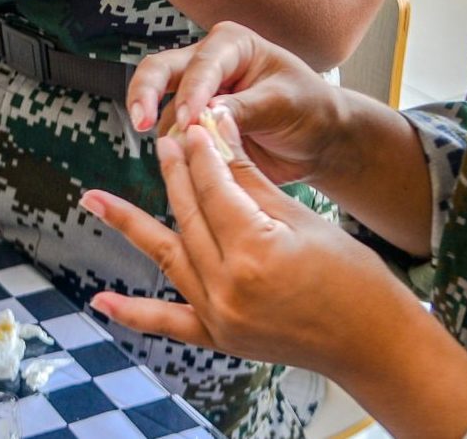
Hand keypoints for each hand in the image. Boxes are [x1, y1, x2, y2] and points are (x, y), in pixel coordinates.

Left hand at [80, 124, 426, 381]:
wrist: (374, 343)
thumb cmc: (354, 279)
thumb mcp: (302, 219)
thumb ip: (251, 180)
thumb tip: (217, 133)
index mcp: (254, 253)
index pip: (214, 189)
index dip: (202, 153)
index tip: (195, 125)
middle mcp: (228, 288)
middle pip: (189, 216)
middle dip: (175, 174)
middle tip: (164, 142)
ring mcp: (220, 317)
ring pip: (170, 256)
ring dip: (132, 225)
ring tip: (92, 198)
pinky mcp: (220, 338)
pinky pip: (168, 322)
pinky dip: (134, 313)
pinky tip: (102, 301)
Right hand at [124, 21, 354, 185]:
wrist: (317, 141)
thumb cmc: (308, 109)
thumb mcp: (283, 103)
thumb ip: (246, 107)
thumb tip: (207, 114)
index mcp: (231, 45)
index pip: (201, 65)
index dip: (192, 93)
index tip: (191, 122)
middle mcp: (207, 63)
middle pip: (159, 70)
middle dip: (145, 94)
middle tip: (141, 123)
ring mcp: (195, 94)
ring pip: (163, 109)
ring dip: (167, 134)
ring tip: (179, 158)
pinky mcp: (193, 124)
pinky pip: (172, 136)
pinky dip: (173, 150)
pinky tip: (182, 165)